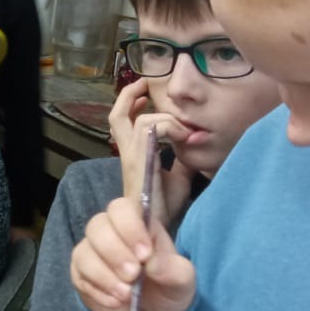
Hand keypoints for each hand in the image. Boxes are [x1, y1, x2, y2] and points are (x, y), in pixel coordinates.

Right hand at [70, 197, 194, 310]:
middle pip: (97, 226)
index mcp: (137, 223)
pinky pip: (79, 276)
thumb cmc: (167, 285)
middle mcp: (110, 231)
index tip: (145, 254)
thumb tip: (152, 263)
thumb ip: (173, 269)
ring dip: (104, 275)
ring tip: (125, 294)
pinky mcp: (80, 273)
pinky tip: (115, 302)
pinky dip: (98, 291)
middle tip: (133, 275)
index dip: (129, 227)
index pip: (122, 208)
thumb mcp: (182, 279)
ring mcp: (91, 251)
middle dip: (114, 253)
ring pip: (84, 252)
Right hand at [109, 79, 196, 223]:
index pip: (124, 122)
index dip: (133, 105)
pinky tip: (183, 135)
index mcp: (134, 154)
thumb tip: (194, 145)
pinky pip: (149, 127)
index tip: (149, 99)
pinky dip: (169, 125)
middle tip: (143, 84)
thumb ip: (182, 160)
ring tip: (180, 125)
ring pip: (136, 119)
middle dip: (128, 95)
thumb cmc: (165, 206)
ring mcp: (131, 155)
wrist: (156, 226)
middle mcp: (128, 152)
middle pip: (116, 115)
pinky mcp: (139, 159)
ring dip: (162, 116)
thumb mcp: (179, 177)